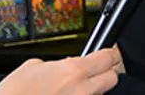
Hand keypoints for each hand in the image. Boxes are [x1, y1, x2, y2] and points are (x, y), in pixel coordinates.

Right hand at [0, 46, 124, 94]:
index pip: (107, 57)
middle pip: (112, 78)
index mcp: (73, 71)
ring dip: (92, 90)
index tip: (109, 53)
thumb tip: (59, 65)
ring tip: (74, 88)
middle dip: (107, 73)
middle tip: (97, 71)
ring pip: (100, 94)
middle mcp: (82, 90)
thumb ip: (53, 63)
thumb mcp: (31, 67)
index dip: (109, 53)